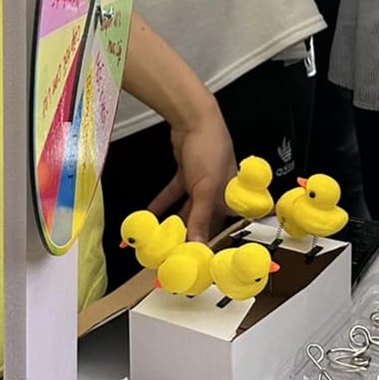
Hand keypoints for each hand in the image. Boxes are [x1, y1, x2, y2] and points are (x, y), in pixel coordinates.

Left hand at [149, 95, 235, 242]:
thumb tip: (198, 244)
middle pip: (201, 221)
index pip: (220, 228)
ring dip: (172, 221)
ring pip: (186, 209)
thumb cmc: (211, 149)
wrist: (195, 119)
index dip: (207, 244)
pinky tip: (149, 214)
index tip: (193, 260)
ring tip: (158, 237)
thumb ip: (200, 218)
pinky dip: (161, 204)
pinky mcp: (186, 176)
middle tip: (170, 252)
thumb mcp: (205, 189)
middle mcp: (218, 194)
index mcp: (230, 199)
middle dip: (186, 235)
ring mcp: (201, 185)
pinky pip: (173, 195)